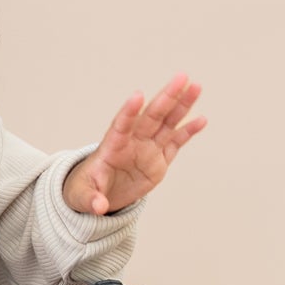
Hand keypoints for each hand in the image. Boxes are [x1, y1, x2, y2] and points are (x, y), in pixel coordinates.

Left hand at [63, 73, 206, 215]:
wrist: (99, 193)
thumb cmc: (86, 189)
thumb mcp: (82, 196)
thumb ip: (91, 199)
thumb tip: (98, 207)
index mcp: (111, 147)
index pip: (120, 126)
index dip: (128, 112)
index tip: (138, 96)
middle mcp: (132, 142)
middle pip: (151, 116)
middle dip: (166, 97)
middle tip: (181, 77)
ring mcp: (147, 148)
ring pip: (167, 123)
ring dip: (181, 105)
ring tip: (196, 86)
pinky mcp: (159, 159)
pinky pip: (175, 142)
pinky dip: (188, 132)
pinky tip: (202, 119)